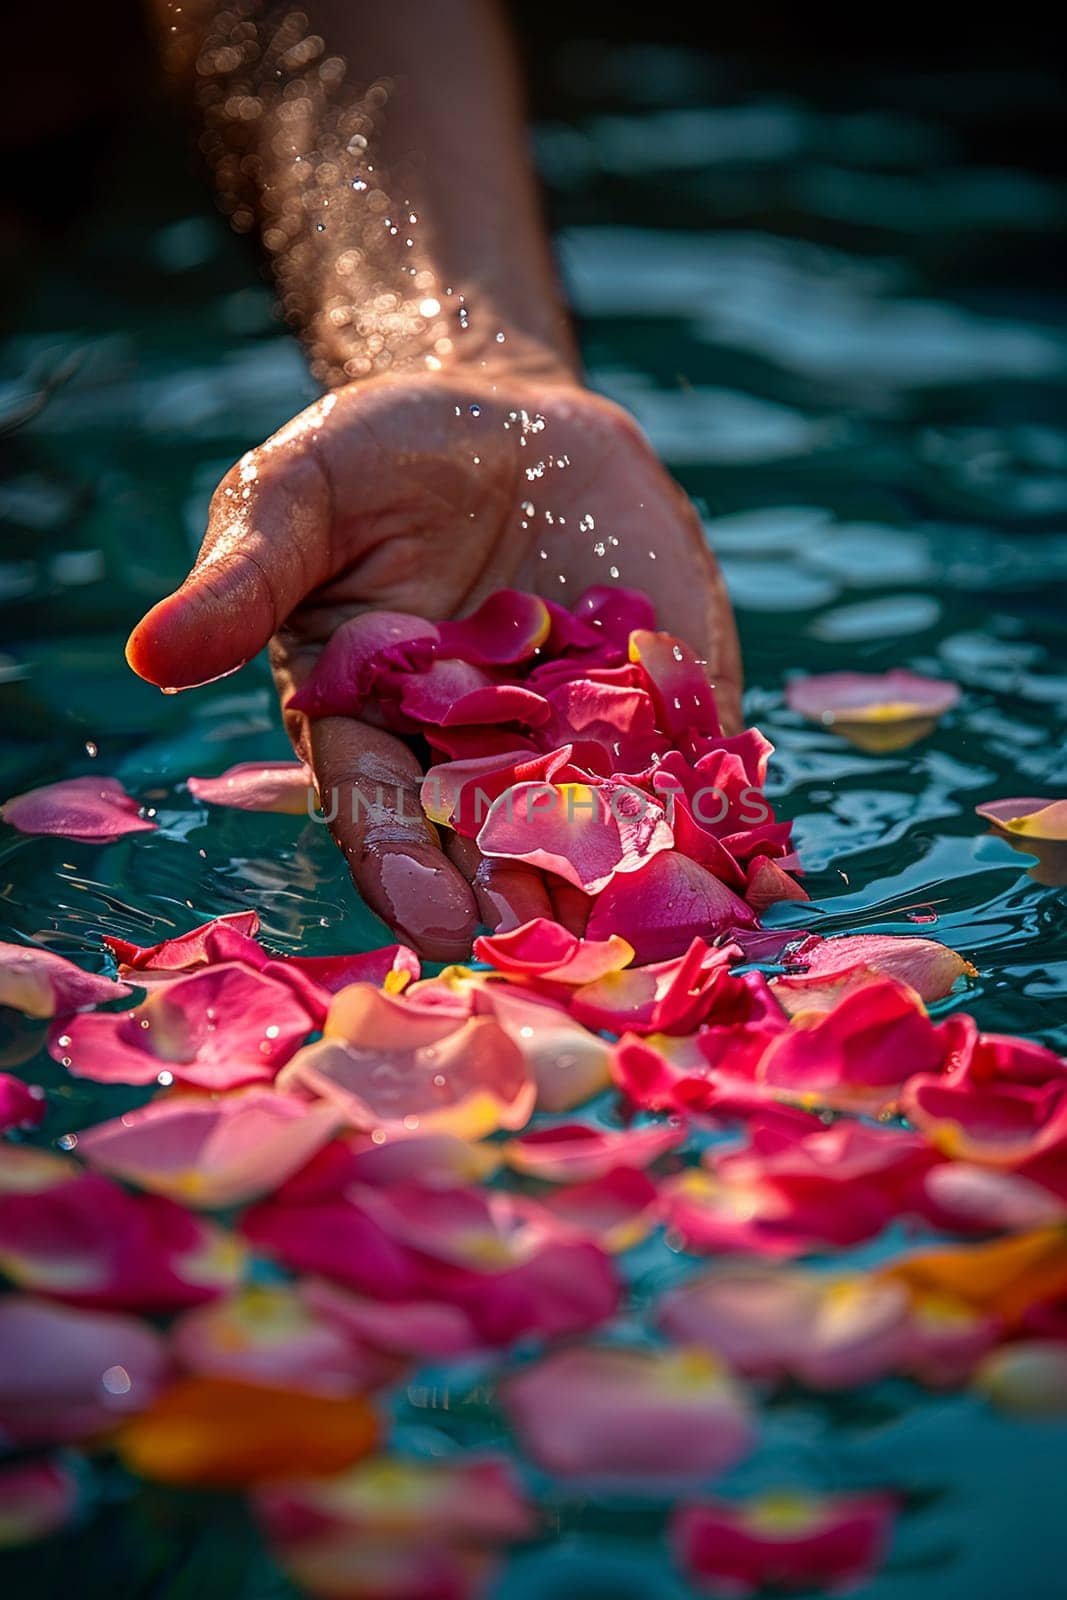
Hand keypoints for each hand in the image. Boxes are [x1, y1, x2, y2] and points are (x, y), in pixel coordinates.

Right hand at [127, 369, 740, 959]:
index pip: (382, 814)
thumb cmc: (382, 456)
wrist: (508, 419)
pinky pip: (696, 785)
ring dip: (635, 900)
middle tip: (562, 962)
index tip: (437, 919)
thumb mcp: (302, 495)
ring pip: (602, 842)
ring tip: (674, 953)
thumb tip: (150, 651)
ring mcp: (578, 747)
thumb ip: (248, 576)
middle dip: (526, 910)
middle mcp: (473, 762)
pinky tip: (764, 888)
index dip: (405, 867)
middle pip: (494, 855)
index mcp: (372, 731)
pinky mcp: (668, 718)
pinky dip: (728, 838)